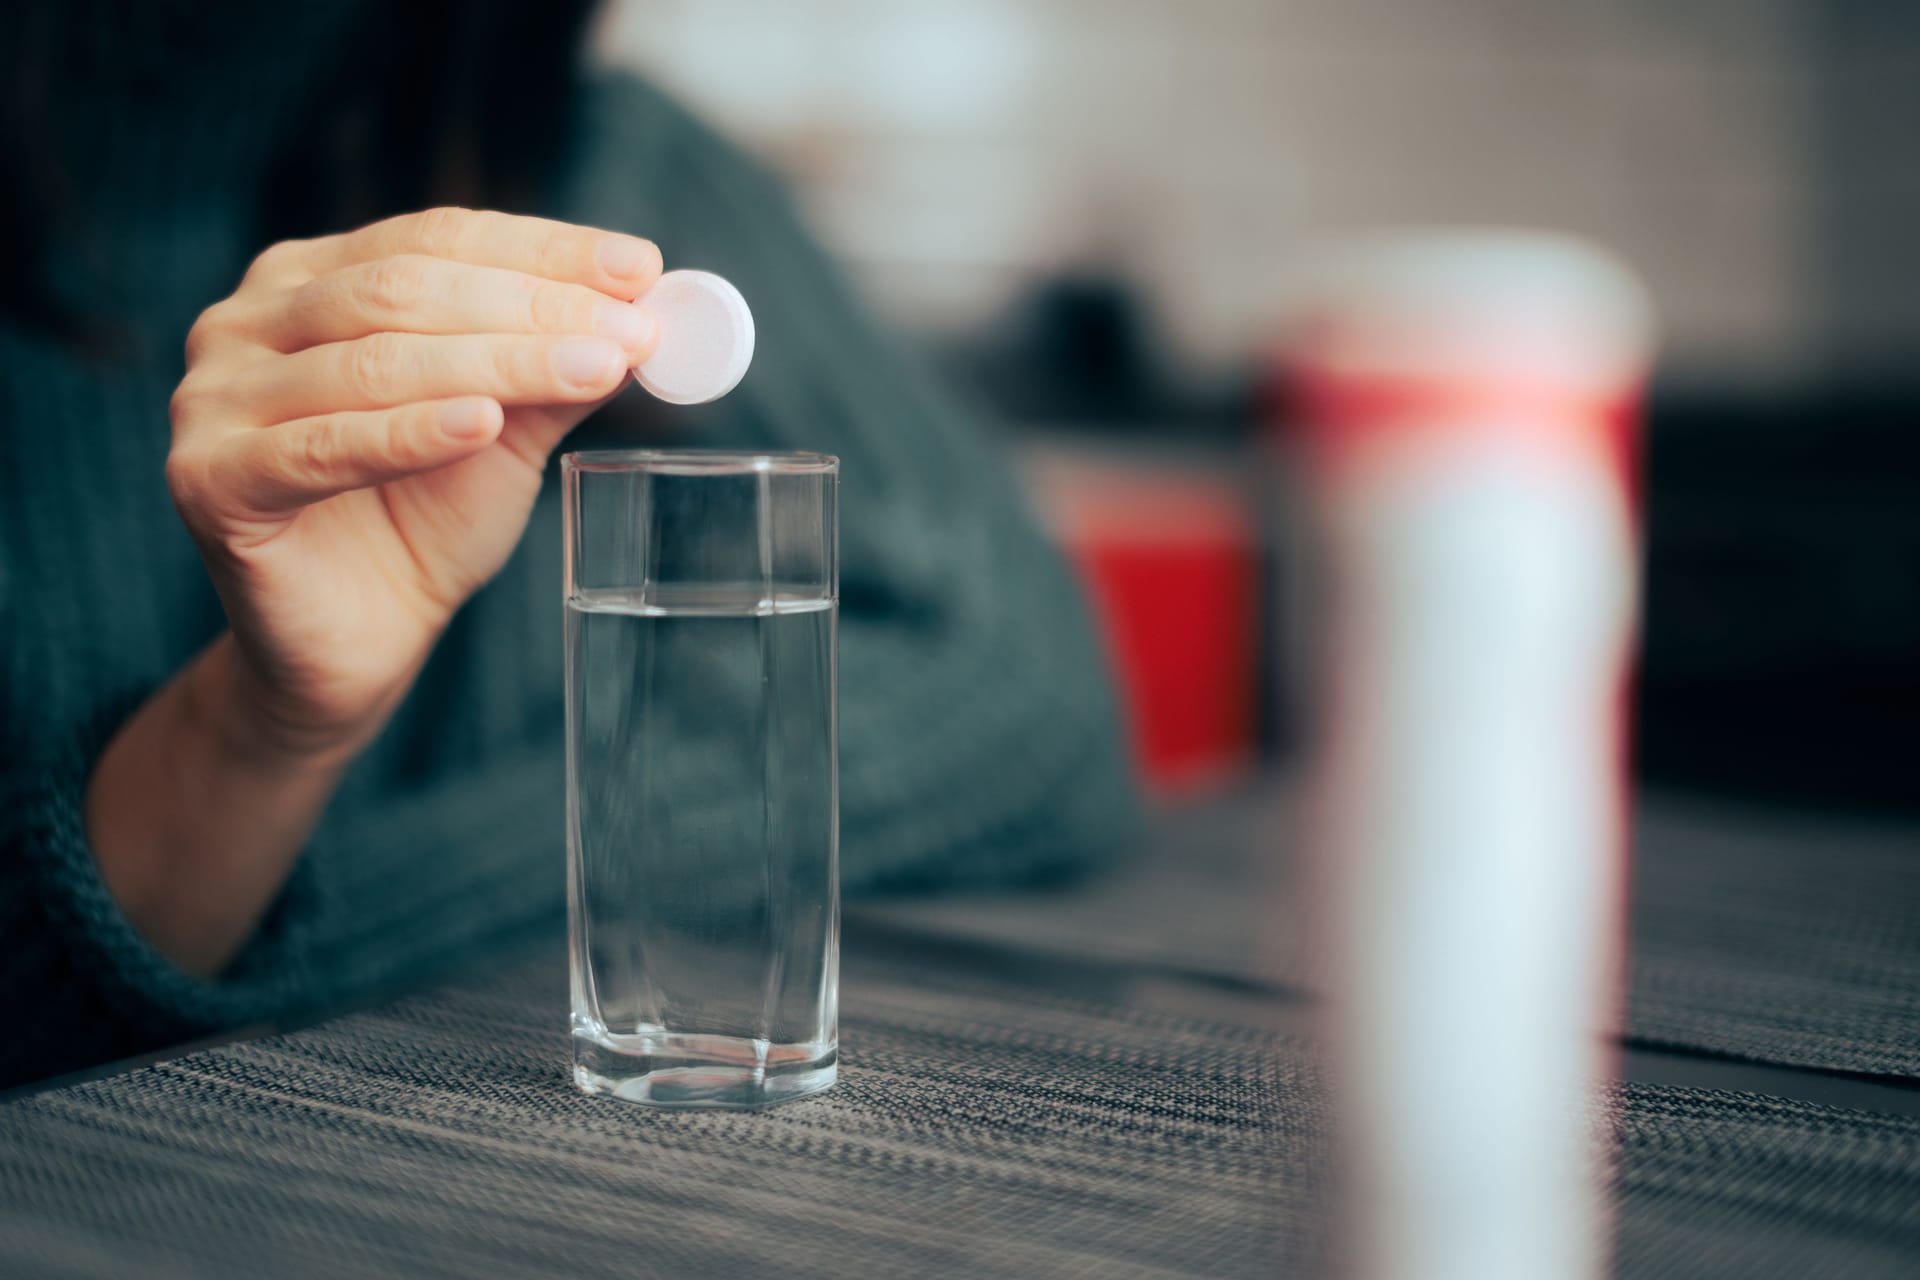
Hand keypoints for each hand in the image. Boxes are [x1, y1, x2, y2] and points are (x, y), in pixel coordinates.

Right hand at [165, 207, 661, 761]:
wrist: (360, 641)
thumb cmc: (426, 522)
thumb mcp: (507, 432)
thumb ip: (553, 369)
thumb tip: (639, 309)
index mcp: (311, 281)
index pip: (437, 239)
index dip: (544, 250)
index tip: (640, 269)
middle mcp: (247, 322)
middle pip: (406, 291)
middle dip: (533, 307)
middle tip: (630, 331)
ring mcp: (212, 397)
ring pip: (374, 361)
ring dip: (498, 364)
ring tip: (594, 370)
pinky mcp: (208, 479)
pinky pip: (323, 447)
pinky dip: (410, 433)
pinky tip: (483, 425)